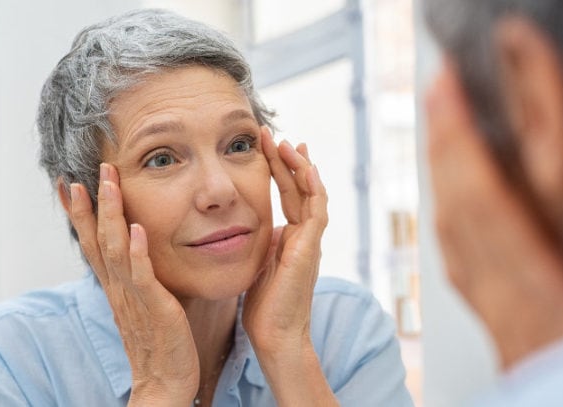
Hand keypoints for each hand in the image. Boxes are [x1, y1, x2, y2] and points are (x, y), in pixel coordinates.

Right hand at [69, 163, 198, 404]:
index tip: (69, 184)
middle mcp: (118, 288)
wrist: (165, 383)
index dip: (80, 214)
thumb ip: (139, 277)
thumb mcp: (144, 303)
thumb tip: (139, 251)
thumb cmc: (160, 343)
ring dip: (111, 214)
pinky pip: (142, 276)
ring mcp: (133, 297)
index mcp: (115, 286)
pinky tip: (136, 229)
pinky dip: (136, 251)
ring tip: (108, 183)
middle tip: (84, 172)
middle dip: (90, 204)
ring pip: (114, 248)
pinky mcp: (154, 307)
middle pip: (96, 239)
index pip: (91, 243)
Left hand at [242, 127, 336, 405]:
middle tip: (273, 134)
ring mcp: (310, 242)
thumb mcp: (256, 264)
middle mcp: (304, 236)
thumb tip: (245, 224)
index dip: (279, 169)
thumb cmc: (263, 307)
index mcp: (290, 238)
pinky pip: (316, 212)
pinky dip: (313, 189)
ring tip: (287, 142)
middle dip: (287, 159)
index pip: (288, 194)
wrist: (275, 335)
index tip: (267, 145)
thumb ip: (258, 242)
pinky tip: (306, 168)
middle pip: (300, 188)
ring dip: (300, 167)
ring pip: (312, 194)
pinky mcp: (310, 249)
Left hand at [426, 61, 562, 367]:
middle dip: (445, 140)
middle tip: (439, 90)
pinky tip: (447, 182)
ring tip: (441, 121)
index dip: (463, 144)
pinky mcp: (479, 297)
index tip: (451, 97)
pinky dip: (446, 199)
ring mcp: (481, 291)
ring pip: (448, 217)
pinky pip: (451, 242)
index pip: (484, 200)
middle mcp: (494, 283)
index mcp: (530, 283)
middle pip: (456, 201)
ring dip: (441, 165)